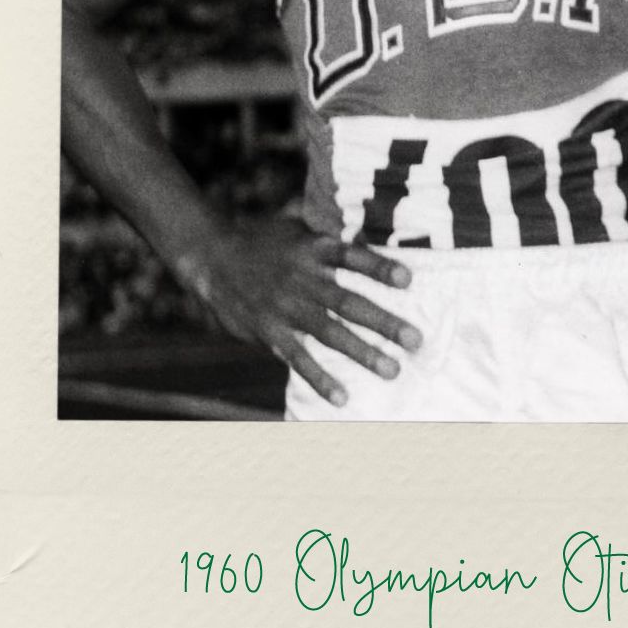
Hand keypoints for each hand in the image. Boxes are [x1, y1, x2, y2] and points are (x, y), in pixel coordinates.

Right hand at [181, 215, 421, 408]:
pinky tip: (343, 396)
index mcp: (312, 249)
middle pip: (348, 301)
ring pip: (329, 333)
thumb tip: (373, 242)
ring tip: (392, 370)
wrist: (211, 256)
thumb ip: (330, 241)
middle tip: (416, 340)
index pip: (351, 256)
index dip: (379, 267)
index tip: (409, 279)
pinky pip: (297, 357)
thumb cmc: (265, 242)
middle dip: (384, 322)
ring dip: (362, 353)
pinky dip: (320, 378)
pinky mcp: (268, 330)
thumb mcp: (297, 230)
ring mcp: (285, 306)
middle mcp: (302, 277)